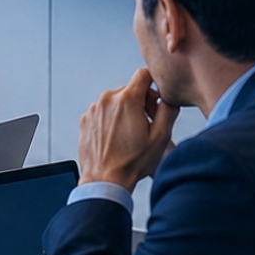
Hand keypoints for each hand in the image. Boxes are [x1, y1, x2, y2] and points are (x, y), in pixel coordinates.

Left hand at [77, 68, 177, 190]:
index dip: (154, 85)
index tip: (156, 100)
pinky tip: (117, 138)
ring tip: (131, 135)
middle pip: (130, 89)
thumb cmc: (132, 162)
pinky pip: (103, 112)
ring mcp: (94, 109)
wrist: (105, 180)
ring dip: (125, 112)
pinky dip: (111, 120)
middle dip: (141, 103)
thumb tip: (169, 97)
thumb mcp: (161, 137)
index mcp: (127, 100)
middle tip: (147, 124)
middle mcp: (107, 100)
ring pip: (116, 101)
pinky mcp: (86, 120)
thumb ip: (168, 110)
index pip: (143, 74)